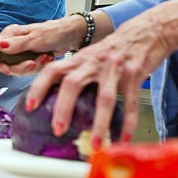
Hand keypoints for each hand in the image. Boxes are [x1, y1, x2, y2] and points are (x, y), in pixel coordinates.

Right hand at [0, 18, 84, 74]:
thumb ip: (17, 44)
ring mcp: (21, 53)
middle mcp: (13, 44)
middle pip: (5, 64)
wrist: (70, 36)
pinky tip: (45, 59)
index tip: (6, 68)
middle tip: (31, 63)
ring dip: (32, 67)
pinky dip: (38, 68)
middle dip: (20, 67)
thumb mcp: (35, 38)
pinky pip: (28, 71)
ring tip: (43, 58)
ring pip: (17, 69)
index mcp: (10, 35)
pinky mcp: (29, 60)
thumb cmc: (53, 32)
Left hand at [26, 13, 172, 145]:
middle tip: (58, 130)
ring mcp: (115, 69)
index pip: (52, 70)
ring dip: (100, 124)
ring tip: (97, 145)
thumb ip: (76, 73)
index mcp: (79, 59)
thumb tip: (58, 101)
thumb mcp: (90, 56)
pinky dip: (128, 123)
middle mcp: (94, 63)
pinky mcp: (135, 75)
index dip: (39, 87)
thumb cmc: (114, 49)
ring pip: (104, 99)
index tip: (30, 106)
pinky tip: (124, 138)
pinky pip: (131, 103)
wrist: (147, 31)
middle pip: (72, 84)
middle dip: (63, 108)